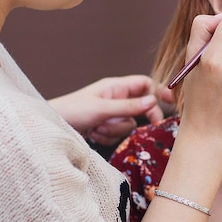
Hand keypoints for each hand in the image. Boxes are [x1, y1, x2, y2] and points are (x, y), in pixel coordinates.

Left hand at [49, 75, 168, 145]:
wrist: (50, 128)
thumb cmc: (71, 111)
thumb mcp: (102, 108)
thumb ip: (128, 106)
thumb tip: (153, 101)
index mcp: (115, 87)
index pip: (144, 84)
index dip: (159, 91)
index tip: (172, 101)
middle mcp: (115, 99)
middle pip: (140, 107)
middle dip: (135, 117)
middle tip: (147, 125)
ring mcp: (110, 115)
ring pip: (128, 124)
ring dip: (115, 129)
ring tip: (98, 127)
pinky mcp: (104, 129)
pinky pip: (117, 135)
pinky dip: (107, 136)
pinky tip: (94, 134)